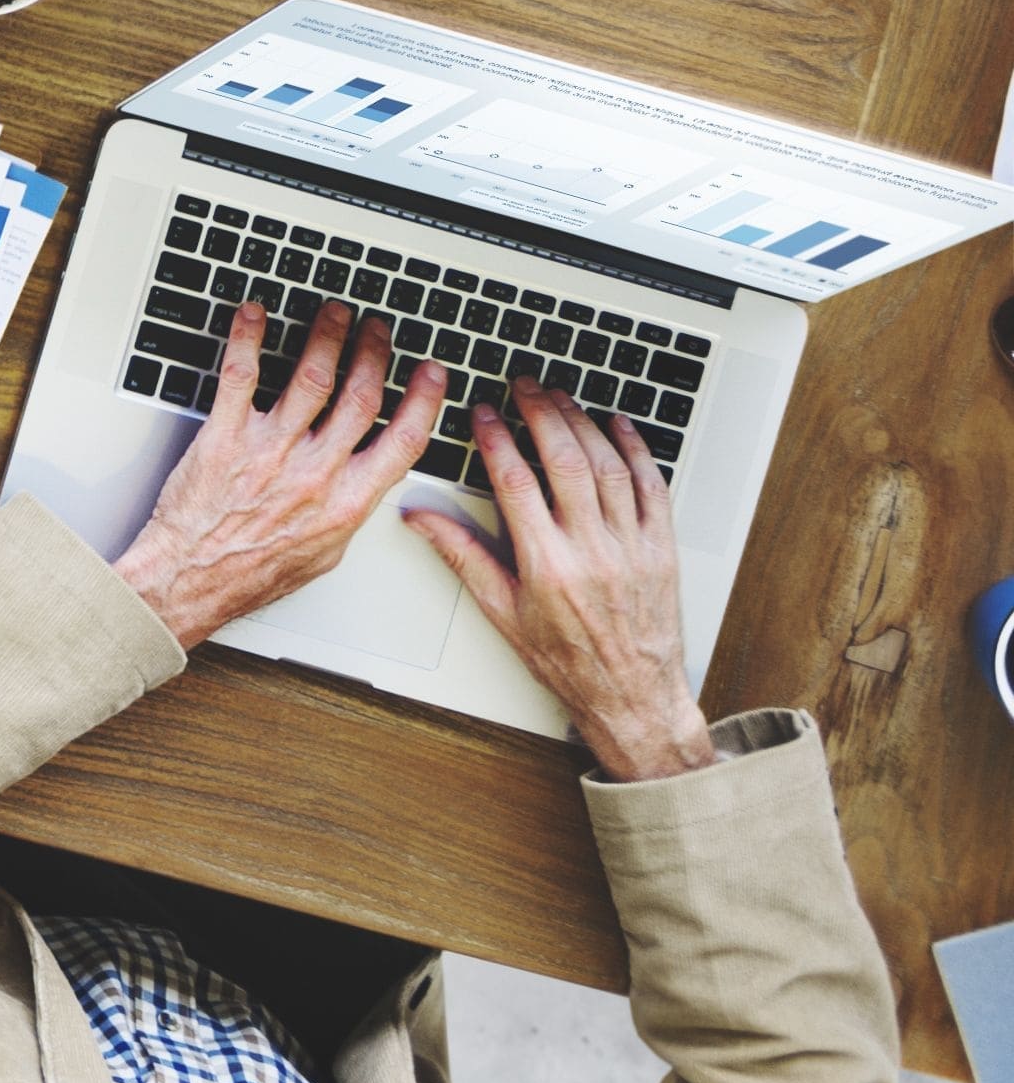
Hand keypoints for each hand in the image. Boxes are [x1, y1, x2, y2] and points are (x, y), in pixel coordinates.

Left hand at [113, 302, 449, 650]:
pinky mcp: (224, 438)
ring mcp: (269, 452)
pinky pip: (240, 378)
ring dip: (325, 338)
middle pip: (359, 398)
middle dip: (374, 355)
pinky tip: (252, 315)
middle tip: (378, 328)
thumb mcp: (324, 553)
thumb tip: (367, 482)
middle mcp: (313, 472)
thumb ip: (348, 510)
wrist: (192, 577)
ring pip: (309, 380)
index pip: (402, 443)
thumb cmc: (253, 571)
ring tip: (333, 313)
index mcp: (346, 503)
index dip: (424, 402)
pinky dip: (247, 340)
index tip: (433, 373)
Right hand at [402, 385, 719, 780]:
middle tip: (524, 386)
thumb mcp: (502, 613)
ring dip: (583, 423)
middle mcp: (592, 550)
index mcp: (546, 565)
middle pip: (565, 461)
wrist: (634, 696)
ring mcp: (632, 547)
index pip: (515, 481)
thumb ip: (461, 556)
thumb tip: (420, 518)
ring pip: (609, 466)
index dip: (496, 438)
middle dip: (541, 413)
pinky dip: (636, 450)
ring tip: (562, 398)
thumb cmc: (567, 661)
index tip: (483, 412)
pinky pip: (653, 487)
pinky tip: (619, 426)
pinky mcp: (663, 549)